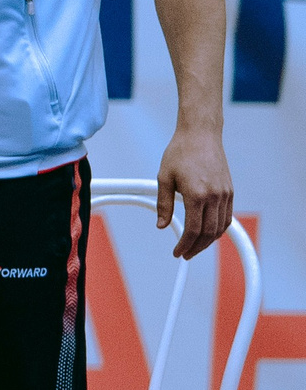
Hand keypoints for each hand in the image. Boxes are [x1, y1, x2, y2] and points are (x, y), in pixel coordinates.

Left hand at [155, 125, 232, 260]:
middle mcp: (215, 196)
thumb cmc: (180, 153)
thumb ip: (163, 204)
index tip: (177, 252)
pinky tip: (208, 233)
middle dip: (196, 247)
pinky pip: (227, 217)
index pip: (193, 229)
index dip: (185, 245)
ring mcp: (225, 194)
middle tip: (185, 254)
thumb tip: (161, 225)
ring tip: (195, 247)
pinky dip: (218, 229)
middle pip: (209, 233)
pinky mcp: (229, 191)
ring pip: (220, 227)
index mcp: (197, 195)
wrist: (200, 135)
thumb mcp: (164, 178)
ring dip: (208, 241)